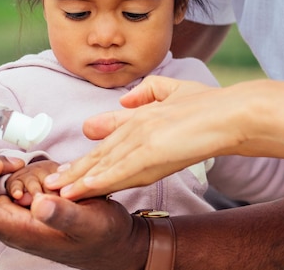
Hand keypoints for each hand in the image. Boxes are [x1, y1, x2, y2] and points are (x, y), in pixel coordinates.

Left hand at [0, 158, 148, 269]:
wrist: (113, 243)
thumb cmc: (102, 236)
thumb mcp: (89, 221)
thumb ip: (64, 214)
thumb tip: (37, 203)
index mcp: (20, 231)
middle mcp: (12, 224)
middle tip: (3, 161)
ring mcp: (16, 215)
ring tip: (14, 161)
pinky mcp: (23, 206)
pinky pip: (0, 187)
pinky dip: (5, 172)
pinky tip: (22, 166)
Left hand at [45, 76, 236, 198]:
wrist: (233, 113)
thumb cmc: (210, 104)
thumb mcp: (174, 91)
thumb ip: (148, 93)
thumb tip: (125, 99)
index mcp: (141, 116)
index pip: (108, 141)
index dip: (87, 157)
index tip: (69, 169)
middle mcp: (136, 126)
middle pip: (99, 154)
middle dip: (74, 172)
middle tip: (50, 185)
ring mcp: (141, 138)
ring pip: (104, 163)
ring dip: (79, 180)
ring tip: (57, 193)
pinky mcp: (151, 151)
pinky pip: (119, 170)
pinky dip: (99, 181)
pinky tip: (82, 190)